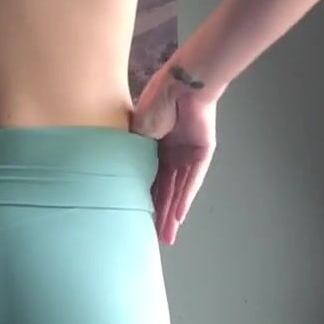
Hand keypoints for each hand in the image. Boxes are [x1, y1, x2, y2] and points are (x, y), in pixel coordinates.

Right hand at [130, 63, 217, 245]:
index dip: (144, 199)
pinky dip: (185, 198)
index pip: (148, 180)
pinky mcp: (202, 155)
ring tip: (167, 236)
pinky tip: (178, 216)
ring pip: (179, 190)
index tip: (137, 218)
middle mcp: (170, 153)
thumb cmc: (156, 102)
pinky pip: (192, 181)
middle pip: (165, 190)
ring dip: (173, 213)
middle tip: (155, 238)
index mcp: (152, 146)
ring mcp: (187, 155)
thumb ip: (133, 155)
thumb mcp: (135, 133)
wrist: (182, 84)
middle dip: (160, 214)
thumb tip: (121, 176)